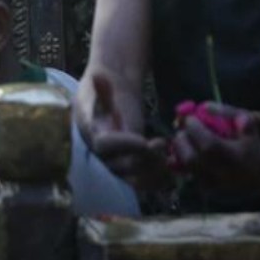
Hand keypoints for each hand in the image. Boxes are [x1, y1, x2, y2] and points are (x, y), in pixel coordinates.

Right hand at [81, 72, 169, 188]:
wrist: (112, 91)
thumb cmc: (107, 85)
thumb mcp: (100, 82)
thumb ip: (101, 86)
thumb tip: (98, 77)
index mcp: (90, 131)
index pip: (103, 145)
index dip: (124, 145)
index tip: (144, 140)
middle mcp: (100, 151)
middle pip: (120, 166)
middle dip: (143, 158)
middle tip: (161, 143)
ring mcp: (115, 160)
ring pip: (132, 178)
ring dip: (152, 170)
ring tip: (165, 152)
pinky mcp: (130, 165)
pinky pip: (141, 181)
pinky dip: (157, 179)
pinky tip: (170, 166)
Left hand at [168, 102, 259, 191]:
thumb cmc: (252, 142)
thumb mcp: (247, 122)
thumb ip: (227, 111)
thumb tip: (204, 106)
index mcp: (236, 156)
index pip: (209, 144)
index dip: (195, 129)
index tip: (190, 118)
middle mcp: (224, 173)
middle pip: (192, 158)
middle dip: (183, 139)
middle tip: (182, 129)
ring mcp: (215, 183)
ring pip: (187, 167)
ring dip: (180, 148)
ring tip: (184, 138)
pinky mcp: (208, 187)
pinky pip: (188, 173)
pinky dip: (181, 160)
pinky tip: (185, 149)